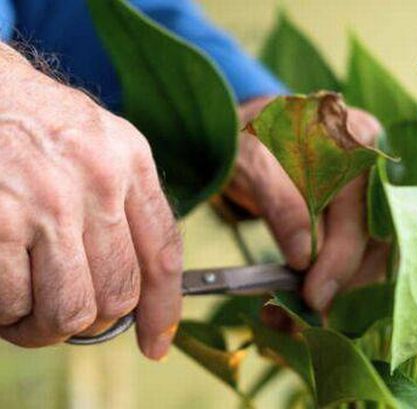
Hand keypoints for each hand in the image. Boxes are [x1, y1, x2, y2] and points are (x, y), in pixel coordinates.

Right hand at [0, 44, 181, 359]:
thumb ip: (125, 206)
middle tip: (66, 315)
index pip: (163, 255)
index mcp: (130, 162)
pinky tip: (2, 289)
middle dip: (92, 321)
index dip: (163, 310)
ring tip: (28, 309)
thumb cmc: (34, 124)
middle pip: (119, 295)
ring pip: (72, 311)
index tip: (156, 341)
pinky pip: (15, 303)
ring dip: (47, 326)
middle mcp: (98, 181)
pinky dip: (7, 312)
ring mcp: (48, 202)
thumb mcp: (100, 145)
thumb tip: (136, 289)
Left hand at [225, 97, 388, 311]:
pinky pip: (359, 258)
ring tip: (286, 315)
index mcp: (357, 139)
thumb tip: (304, 256)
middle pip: (375, 240)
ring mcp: (373, 195)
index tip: (312, 295)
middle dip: (335, 283)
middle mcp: (376, 169)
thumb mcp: (256, 162)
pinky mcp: (362, 219)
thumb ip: (282, 204)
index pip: (362, 210)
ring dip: (333, 291)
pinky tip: (298, 301)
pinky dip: (330, 284)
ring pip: (371, 256)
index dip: (340, 258)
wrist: (252, 138)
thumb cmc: (252, 140)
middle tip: (297, 315)